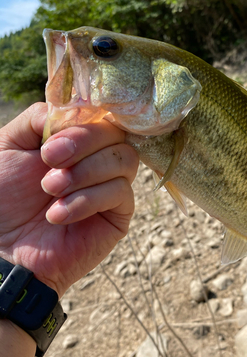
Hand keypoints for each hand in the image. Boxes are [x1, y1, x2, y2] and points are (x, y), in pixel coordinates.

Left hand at [0, 102, 138, 296]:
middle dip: (82, 144)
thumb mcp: (10, 144)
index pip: (100, 114)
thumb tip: (76, 111)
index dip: (82, 124)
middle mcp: (99, 158)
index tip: (48, 145)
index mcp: (77, 139)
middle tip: (49, 163)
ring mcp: (112, 185)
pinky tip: (57, 215)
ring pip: (125, 160)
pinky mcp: (119, 214)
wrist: (3, 245)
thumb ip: (39, 118)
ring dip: (84, 173)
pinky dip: (87, 200)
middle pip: (117, 133)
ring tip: (50, 191)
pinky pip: (120, 193)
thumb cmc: (4, 196)